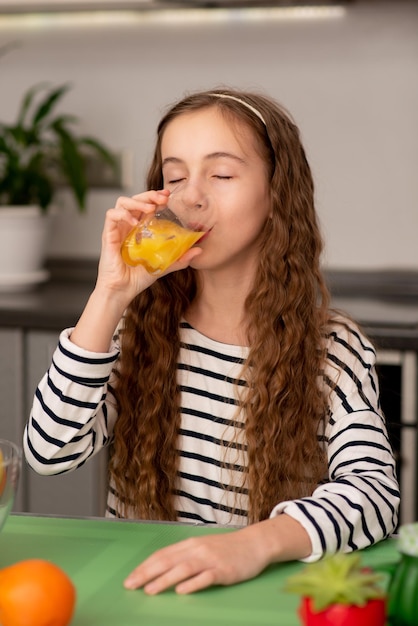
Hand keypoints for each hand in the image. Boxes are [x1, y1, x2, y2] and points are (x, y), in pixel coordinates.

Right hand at [96, 189, 201, 302]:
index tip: (168, 197)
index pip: (146, 205)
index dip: (156, 198)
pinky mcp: (108, 235)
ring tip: (149, 208)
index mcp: (139, 229)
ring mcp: (117, 229)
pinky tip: (135, 222)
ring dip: (137, 201)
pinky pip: (111, 215)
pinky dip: (123, 214)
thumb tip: (199, 250)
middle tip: (162, 198)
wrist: (122, 291)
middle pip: (135, 199)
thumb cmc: (138, 279)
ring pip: (122, 202)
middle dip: (149, 195)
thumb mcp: (163, 265)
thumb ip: (180, 258)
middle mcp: (127, 226)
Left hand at [123, 515, 311, 594]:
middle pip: (168, 561)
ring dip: (164, 579)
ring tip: (150, 590)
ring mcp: (210, 559)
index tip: (130, 578)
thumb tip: (161, 568)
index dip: (144, 566)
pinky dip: (192, 584)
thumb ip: (184, 556)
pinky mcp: (223, 570)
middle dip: (147, 573)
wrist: (254, 544)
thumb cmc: (226, 548)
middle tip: (130, 585)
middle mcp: (197, 549)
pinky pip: (205, 577)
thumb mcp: (202, 547)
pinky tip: (181, 591)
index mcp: (190, 544)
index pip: (162, 555)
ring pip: (183, 569)